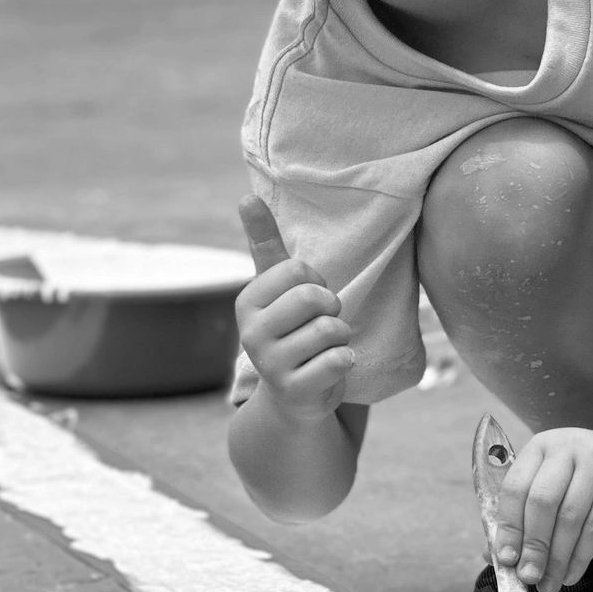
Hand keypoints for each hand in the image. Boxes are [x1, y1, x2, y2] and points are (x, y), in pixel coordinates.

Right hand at [236, 195, 354, 424]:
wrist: (296, 396)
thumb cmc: (293, 330)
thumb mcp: (278, 288)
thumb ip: (265, 242)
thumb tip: (245, 196)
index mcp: (246, 301)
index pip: (298, 270)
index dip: (317, 283)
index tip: (309, 303)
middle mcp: (250, 333)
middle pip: (312, 298)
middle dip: (332, 308)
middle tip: (324, 324)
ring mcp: (270, 365)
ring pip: (330, 329)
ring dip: (341, 337)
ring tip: (326, 349)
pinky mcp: (295, 391)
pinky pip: (338, 360)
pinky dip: (346, 360)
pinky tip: (332, 367)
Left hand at [494, 425, 592, 591]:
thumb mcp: (561, 481)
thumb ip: (528, 512)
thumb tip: (495, 555)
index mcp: (543, 446)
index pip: (515, 488)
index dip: (508, 527)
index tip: (505, 558)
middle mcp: (569, 448)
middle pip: (541, 503)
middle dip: (533, 546)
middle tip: (528, 577)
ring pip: (569, 519)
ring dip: (557, 558)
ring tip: (549, 584)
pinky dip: (581, 557)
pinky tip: (573, 574)